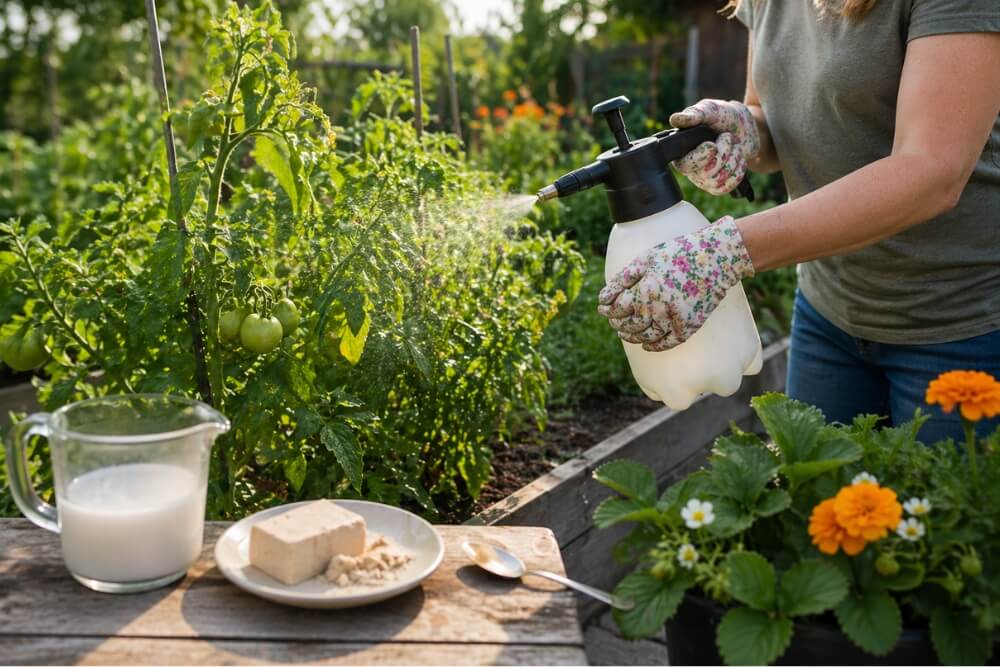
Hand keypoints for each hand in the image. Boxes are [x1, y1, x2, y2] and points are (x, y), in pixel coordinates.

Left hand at [597, 217, 754, 350]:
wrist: (716, 258)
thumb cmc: (678, 253)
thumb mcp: (647, 258)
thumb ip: (623, 278)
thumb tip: (602, 298)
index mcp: (645, 289)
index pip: (617, 309)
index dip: (607, 311)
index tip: (603, 310)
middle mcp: (658, 308)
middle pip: (630, 325)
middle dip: (618, 325)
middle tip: (615, 323)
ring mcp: (674, 319)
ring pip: (646, 337)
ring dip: (632, 337)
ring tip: (626, 334)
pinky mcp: (689, 326)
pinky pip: (667, 343)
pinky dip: (654, 347)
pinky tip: (646, 345)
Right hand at [669, 100, 759, 195]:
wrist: (746, 127)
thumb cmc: (724, 117)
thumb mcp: (710, 111)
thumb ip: (694, 114)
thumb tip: (675, 119)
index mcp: (682, 151)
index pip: (686, 165)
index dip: (701, 157)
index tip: (712, 144)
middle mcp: (690, 169)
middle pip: (706, 173)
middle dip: (723, 153)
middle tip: (727, 137)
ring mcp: (704, 179)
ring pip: (718, 180)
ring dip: (733, 159)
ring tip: (735, 146)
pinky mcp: (717, 185)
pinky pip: (727, 187)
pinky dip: (738, 171)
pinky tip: (738, 158)